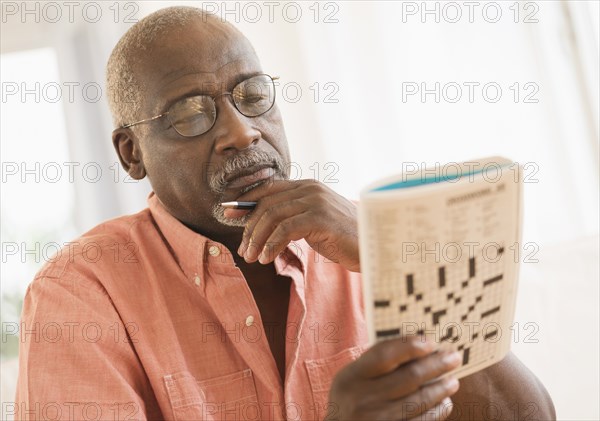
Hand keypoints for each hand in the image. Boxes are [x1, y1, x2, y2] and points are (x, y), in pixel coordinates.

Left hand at [229, 179, 359, 270]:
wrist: (377, 247)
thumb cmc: (346, 239)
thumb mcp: (315, 224)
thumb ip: (293, 218)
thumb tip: (262, 227)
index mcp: (308, 186)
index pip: (268, 189)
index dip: (246, 201)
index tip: (228, 215)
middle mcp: (311, 188)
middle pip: (266, 203)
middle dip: (249, 227)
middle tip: (243, 250)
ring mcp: (316, 201)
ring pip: (272, 216)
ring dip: (256, 239)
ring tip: (251, 258)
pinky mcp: (320, 217)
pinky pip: (285, 229)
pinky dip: (271, 245)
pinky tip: (267, 259)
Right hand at [326, 336, 460, 420]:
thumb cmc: (352, 396)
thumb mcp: (354, 375)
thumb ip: (377, 360)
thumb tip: (418, 343)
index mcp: (352, 377)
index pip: (384, 356)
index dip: (409, 347)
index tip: (430, 342)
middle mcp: (363, 399)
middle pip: (408, 378)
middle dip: (436, 365)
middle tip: (454, 357)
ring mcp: (376, 420)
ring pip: (418, 401)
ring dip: (441, 388)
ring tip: (453, 380)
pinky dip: (437, 411)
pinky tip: (445, 402)